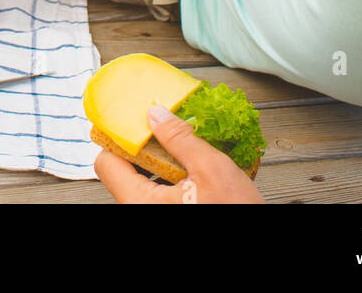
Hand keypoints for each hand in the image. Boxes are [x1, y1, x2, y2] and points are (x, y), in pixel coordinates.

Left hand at [94, 104, 265, 203]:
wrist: (254, 246)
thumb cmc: (234, 212)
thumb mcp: (211, 170)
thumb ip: (180, 139)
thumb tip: (156, 114)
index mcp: (139, 202)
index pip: (106, 162)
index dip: (119, 138)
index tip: (133, 122)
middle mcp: (138, 211)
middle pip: (124, 172)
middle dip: (145, 149)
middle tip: (163, 133)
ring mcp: (152, 215)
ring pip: (141, 184)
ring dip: (158, 165)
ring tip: (181, 154)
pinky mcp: (166, 216)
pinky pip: (156, 196)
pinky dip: (168, 181)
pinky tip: (189, 174)